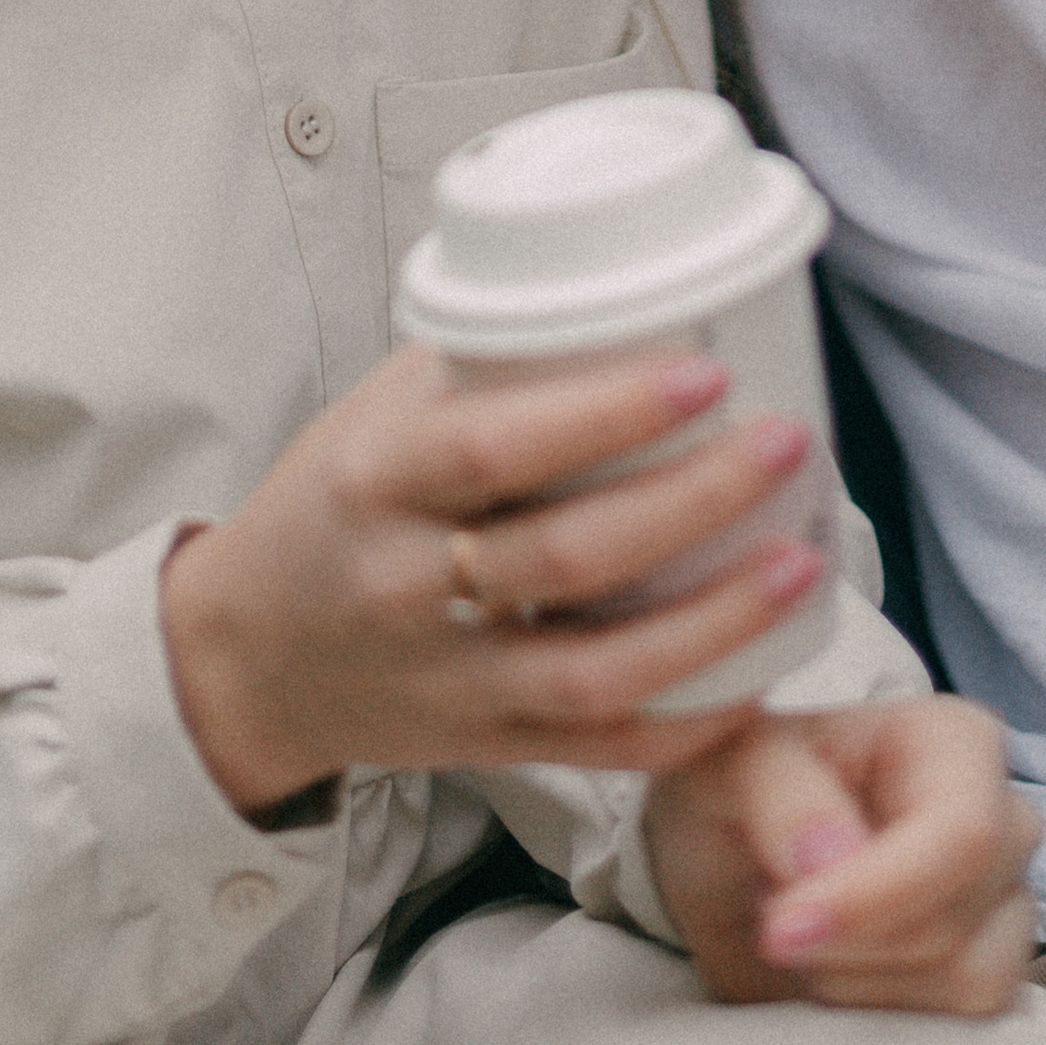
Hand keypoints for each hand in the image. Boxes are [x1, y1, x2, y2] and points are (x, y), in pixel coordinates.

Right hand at [159, 339, 825, 812]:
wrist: (247, 656)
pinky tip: (757, 679)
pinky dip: (686, 725)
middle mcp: (409, 585)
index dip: (609, 414)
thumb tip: (620, 294)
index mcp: (380, 480)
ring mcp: (448, 680)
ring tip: (797, 561)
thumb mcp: (375, 415)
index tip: (705, 371)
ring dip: (710, 622)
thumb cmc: (332, 504)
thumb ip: (481, 366)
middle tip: (782, 442)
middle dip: (691, 501)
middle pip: (566, 556)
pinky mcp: (481, 748)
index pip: (500, 446)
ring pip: (593, 671)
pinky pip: (598, 750)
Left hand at [645, 698, 1037, 1014]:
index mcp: (957, 744)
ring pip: (965, 984)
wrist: (740, 851)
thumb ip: (780, 792)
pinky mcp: (986, 972)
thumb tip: (826, 855)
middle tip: (774, 904)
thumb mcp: (734, 759)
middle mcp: (1002, 821)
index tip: (784, 929)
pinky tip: (832, 964)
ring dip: (855, 979)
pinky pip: (954, 1027)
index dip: (874, 896)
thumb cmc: (750, 784)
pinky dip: (875, 1012)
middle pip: (954, 923)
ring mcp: (1004, 904)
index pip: (960, 835)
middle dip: (846, 941)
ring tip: (804, 926)